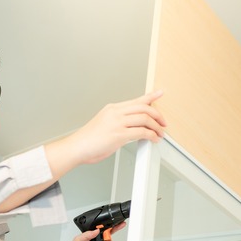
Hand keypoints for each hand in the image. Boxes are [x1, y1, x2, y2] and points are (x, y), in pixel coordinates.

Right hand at [45, 91, 166, 178]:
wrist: (77, 147)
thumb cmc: (88, 140)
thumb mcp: (104, 124)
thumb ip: (119, 122)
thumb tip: (134, 127)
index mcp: (112, 108)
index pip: (136, 100)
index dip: (150, 96)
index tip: (160, 93)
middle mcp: (115, 112)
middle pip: (144, 107)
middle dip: (157, 115)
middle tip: (163, 122)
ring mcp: (117, 122)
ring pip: (145, 118)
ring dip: (156, 127)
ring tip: (160, 133)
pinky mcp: (119, 134)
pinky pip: (142, 132)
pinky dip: (151, 135)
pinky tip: (153, 139)